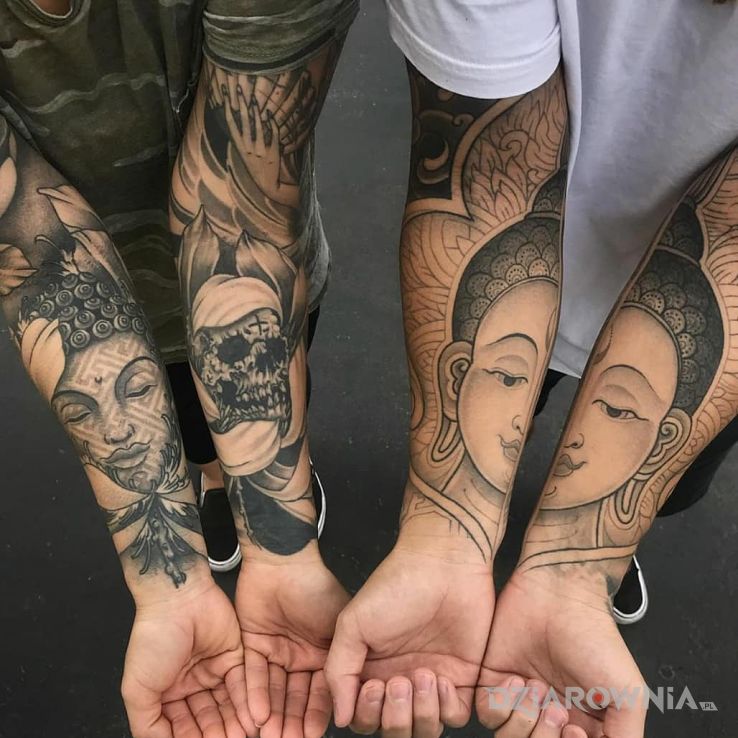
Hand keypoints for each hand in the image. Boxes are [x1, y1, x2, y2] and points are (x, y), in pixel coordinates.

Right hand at [122, 579, 253, 737]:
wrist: (178, 599)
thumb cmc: (154, 638)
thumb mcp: (138, 690)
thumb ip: (147, 725)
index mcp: (166, 693)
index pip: (181, 728)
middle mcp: (191, 684)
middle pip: (206, 720)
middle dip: (215, 735)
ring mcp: (213, 671)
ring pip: (226, 706)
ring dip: (233, 725)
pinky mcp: (234, 656)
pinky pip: (242, 685)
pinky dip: (246, 703)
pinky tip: (250, 719)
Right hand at [217, 80, 298, 208]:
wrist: (268, 184)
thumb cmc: (255, 165)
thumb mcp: (244, 153)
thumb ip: (241, 138)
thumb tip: (237, 118)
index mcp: (240, 147)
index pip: (231, 124)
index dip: (229, 109)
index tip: (227, 94)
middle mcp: (249, 148)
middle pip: (244, 123)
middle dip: (242, 105)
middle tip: (240, 89)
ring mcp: (261, 151)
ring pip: (258, 128)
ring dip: (256, 113)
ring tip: (254, 100)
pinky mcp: (273, 152)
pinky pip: (273, 135)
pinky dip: (272, 124)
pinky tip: (270, 115)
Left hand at [235, 553, 349, 737]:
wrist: (285, 562)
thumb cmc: (317, 588)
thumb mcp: (338, 628)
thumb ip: (341, 662)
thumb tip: (349, 699)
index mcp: (324, 654)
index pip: (321, 692)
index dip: (317, 715)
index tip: (312, 736)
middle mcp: (300, 657)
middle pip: (295, 697)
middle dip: (292, 721)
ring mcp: (276, 653)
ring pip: (274, 691)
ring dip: (272, 715)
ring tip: (270, 737)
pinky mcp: (252, 646)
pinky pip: (253, 675)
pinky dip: (254, 695)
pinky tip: (256, 714)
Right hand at [324, 544, 494, 734]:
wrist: (443, 565)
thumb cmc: (395, 586)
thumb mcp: (353, 623)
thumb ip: (339, 670)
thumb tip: (340, 716)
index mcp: (372, 670)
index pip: (364, 718)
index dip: (367, 714)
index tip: (373, 686)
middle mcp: (401, 680)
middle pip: (394, 731)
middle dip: (394, 718)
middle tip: (398, 682)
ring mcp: (431, 681)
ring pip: (425, 730)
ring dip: (421, 713)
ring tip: (423, 675)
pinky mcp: (463, 678)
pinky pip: (455, 716)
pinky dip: (447, 708)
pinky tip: (442, 677)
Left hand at [476, 569, 646, 737]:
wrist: (558, 594)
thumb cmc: (594, 636)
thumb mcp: (627, 693)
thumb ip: (626, 736)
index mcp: (582, 722)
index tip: (576, 731)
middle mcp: (550, 714)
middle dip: (545, 737)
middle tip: (556, 710)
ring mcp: (521, 700)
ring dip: (523, 720)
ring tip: (538, 688)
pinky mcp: (494, 681)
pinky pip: (488, 713)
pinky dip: (501, 704)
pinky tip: (517, 680)